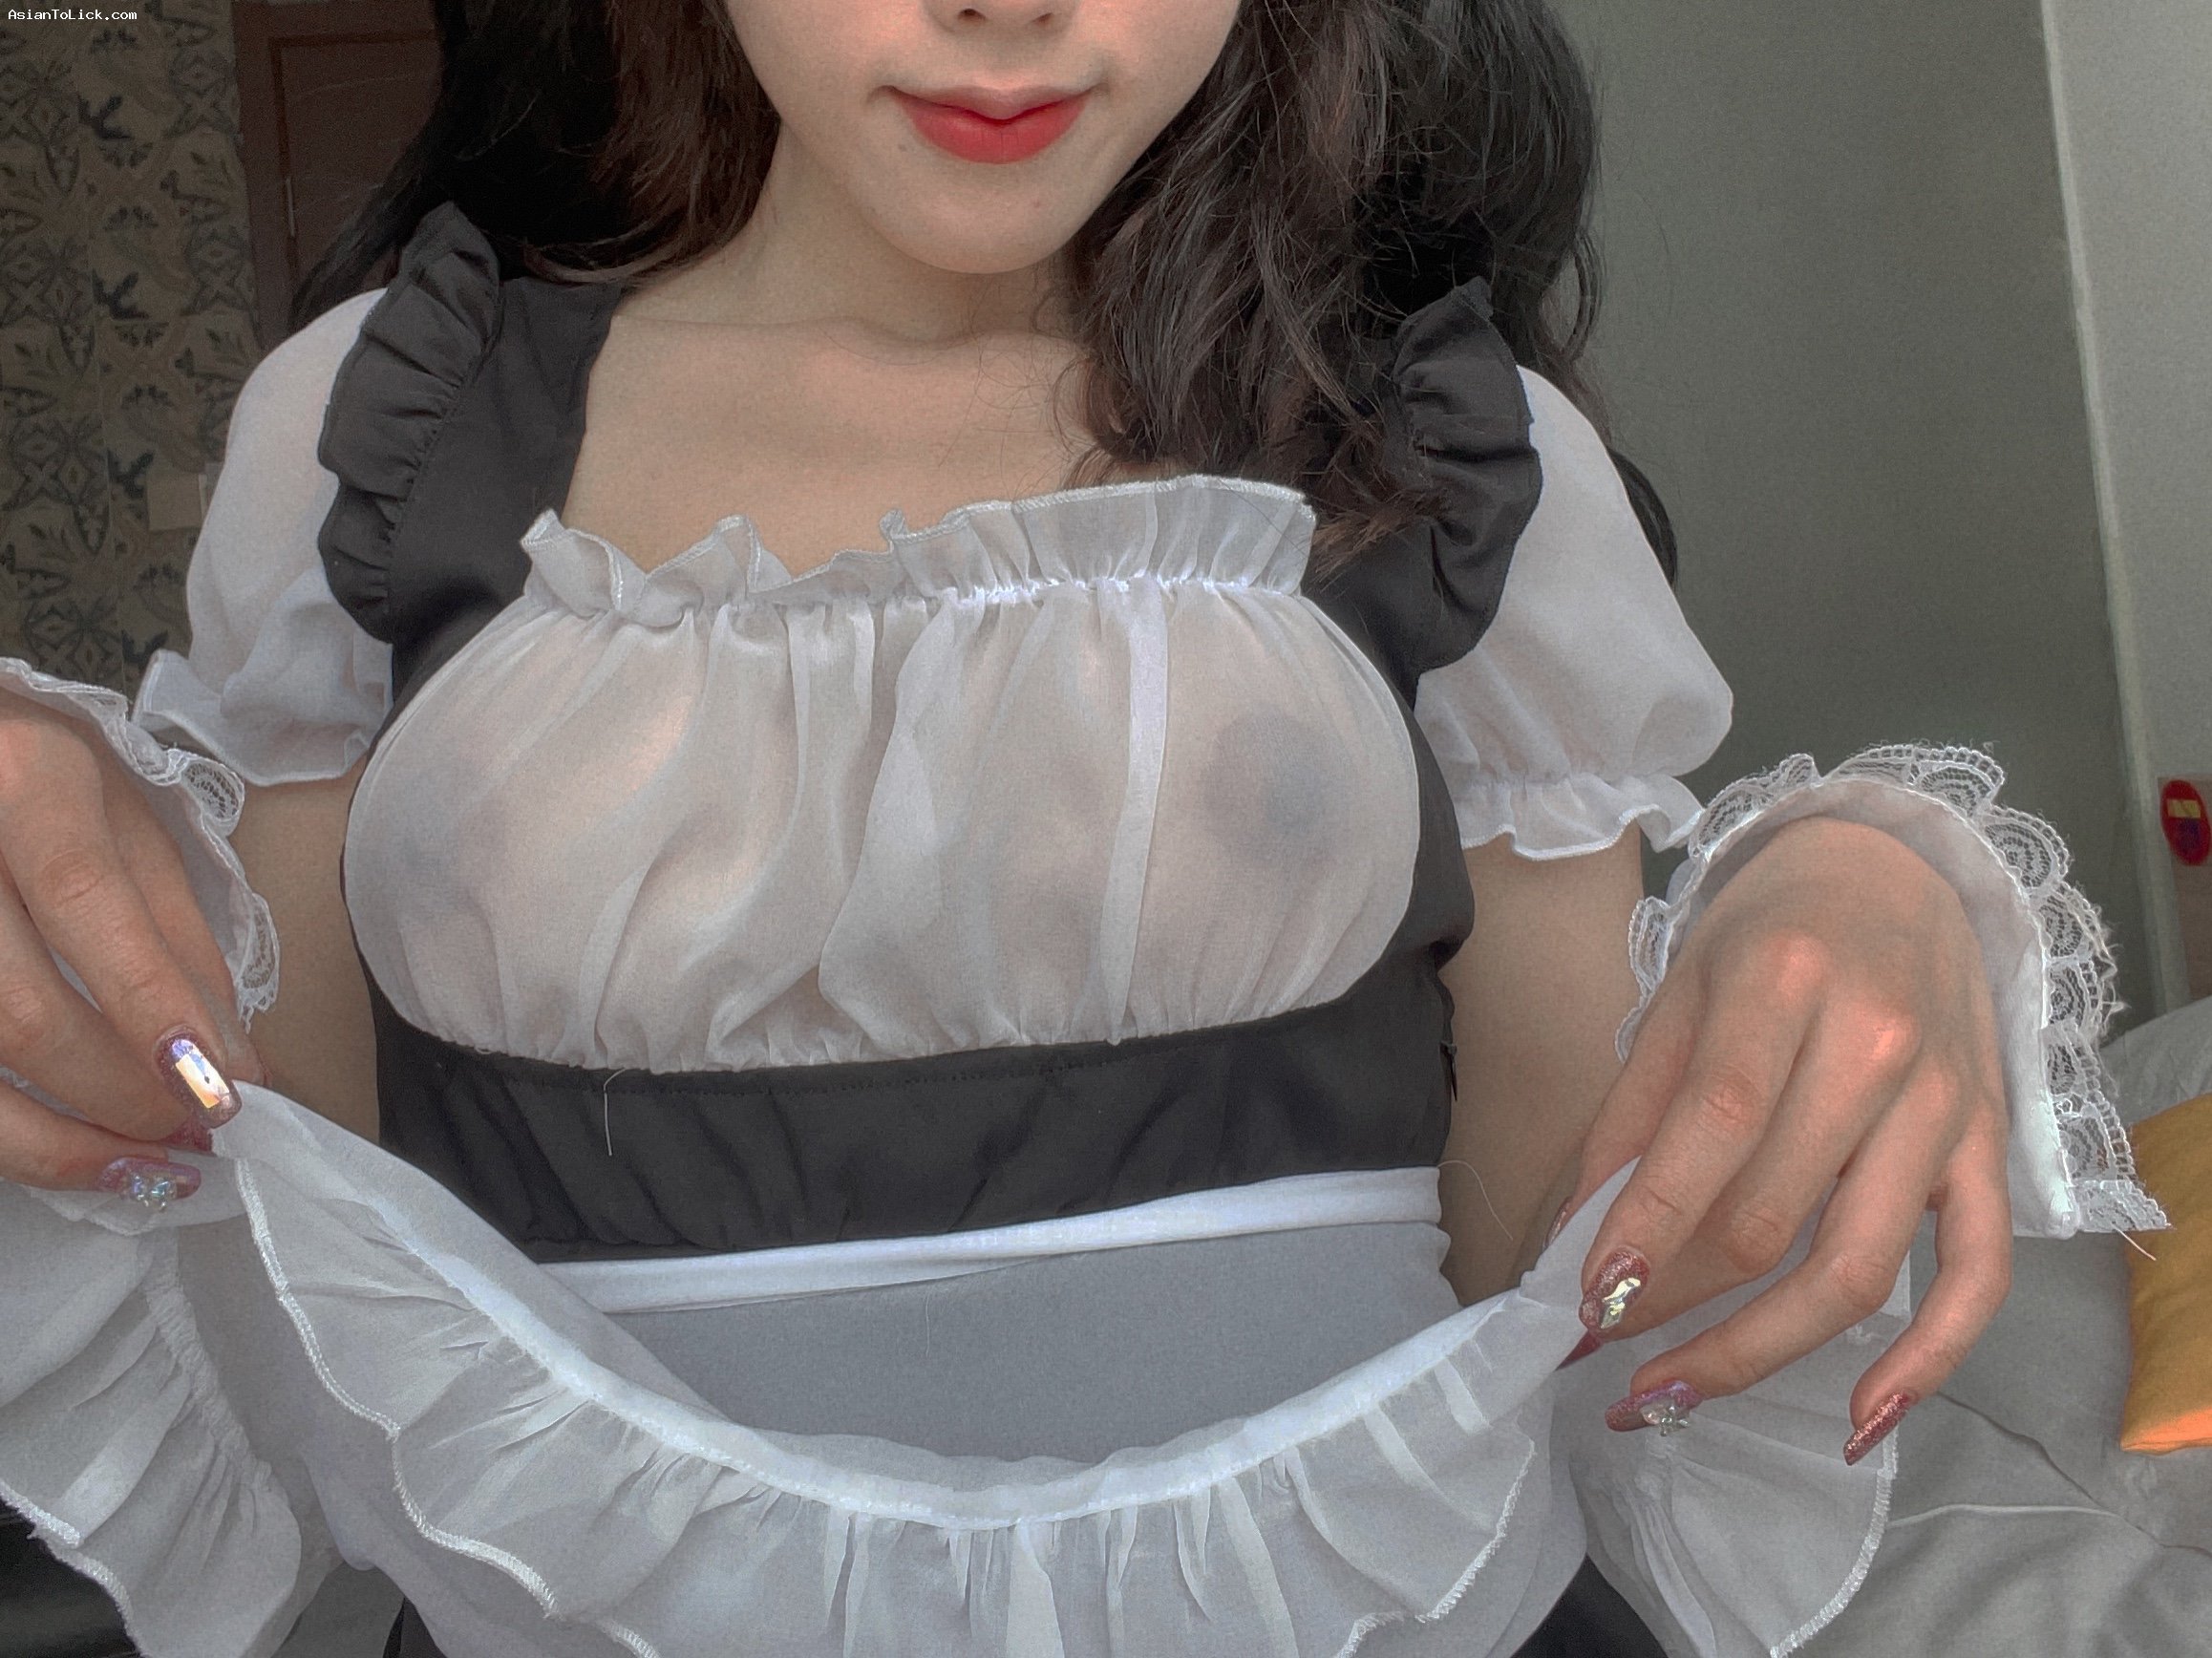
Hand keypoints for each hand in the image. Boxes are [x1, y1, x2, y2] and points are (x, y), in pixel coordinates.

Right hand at [0, 692, 261, 1202]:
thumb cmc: (33, 779)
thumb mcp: (124, 821)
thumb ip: (180, 938)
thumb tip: (238, 1062)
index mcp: (21, 781)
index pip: (84, 901)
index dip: (150, 1005)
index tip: (217, 1088)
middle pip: (19, 1010)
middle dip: (121, 1095)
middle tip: (197, 1131)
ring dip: (64, 1143)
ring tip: (150, 1165)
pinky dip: (13, 1140)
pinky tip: (73, 1155)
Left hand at [1558, 814, 2009, 1461]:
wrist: (1893, 870)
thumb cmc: (1768, 931)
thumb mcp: (1678, 990)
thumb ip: (1632, 1111)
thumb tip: (1575, 1234)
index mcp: (1786, 983)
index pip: (1715, 1126)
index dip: (1648, 1225)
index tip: (1586, 1300)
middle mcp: (1878, 1047)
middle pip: (1773, 1215)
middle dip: (1673, 1299)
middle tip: (1601, 1343)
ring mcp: (1946, 1106)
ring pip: (1858, 1268)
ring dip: (1757, 1351)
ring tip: (1671, 1391)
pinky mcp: (1992, 1149)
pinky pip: (1979, 1275)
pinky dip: (1928, 1361)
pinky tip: (1853, 1417)